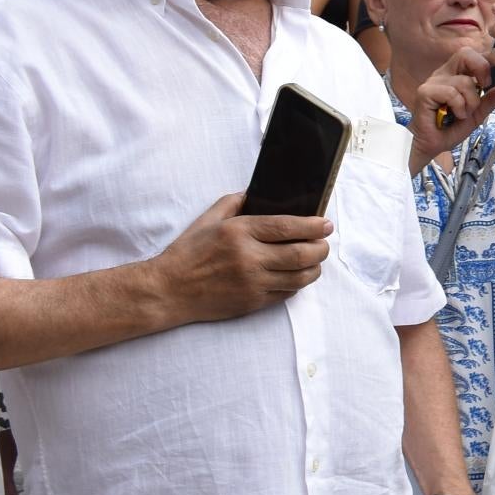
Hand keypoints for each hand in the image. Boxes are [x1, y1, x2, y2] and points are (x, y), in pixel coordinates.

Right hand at [156, 193, 330, 322]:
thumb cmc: (188, 253)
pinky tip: (294, 275)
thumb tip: (256, 193)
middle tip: (324, 244)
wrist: (168, 290)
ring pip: (300, 277)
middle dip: (322, 248)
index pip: (288, 227)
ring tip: (314, 260)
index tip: (326, 225)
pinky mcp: (253, 302)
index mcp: (239, 232)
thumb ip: (234, 203)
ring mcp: (253, 282)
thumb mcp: (207, 220)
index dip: (314, 226)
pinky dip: (297, 283)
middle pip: (302, 254)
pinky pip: (287, 293)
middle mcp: (249, 258)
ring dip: (315, 268)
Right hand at [410, 46, 494, 166]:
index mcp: (454, 74)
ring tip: (463, 114)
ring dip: (471, 102)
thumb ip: (491, 99)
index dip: (484, 64)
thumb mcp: (478, 112)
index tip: (487, 83)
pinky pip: (451, 93)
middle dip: (481, 69)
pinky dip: (459, 107)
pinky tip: (455, 115)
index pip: (470, 54)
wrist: (432, 145)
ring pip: (464, 81)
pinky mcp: (425, 92)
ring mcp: (433, 82)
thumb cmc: (451, 128)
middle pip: (465, 53)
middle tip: (483, 87)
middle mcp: (442, 74)